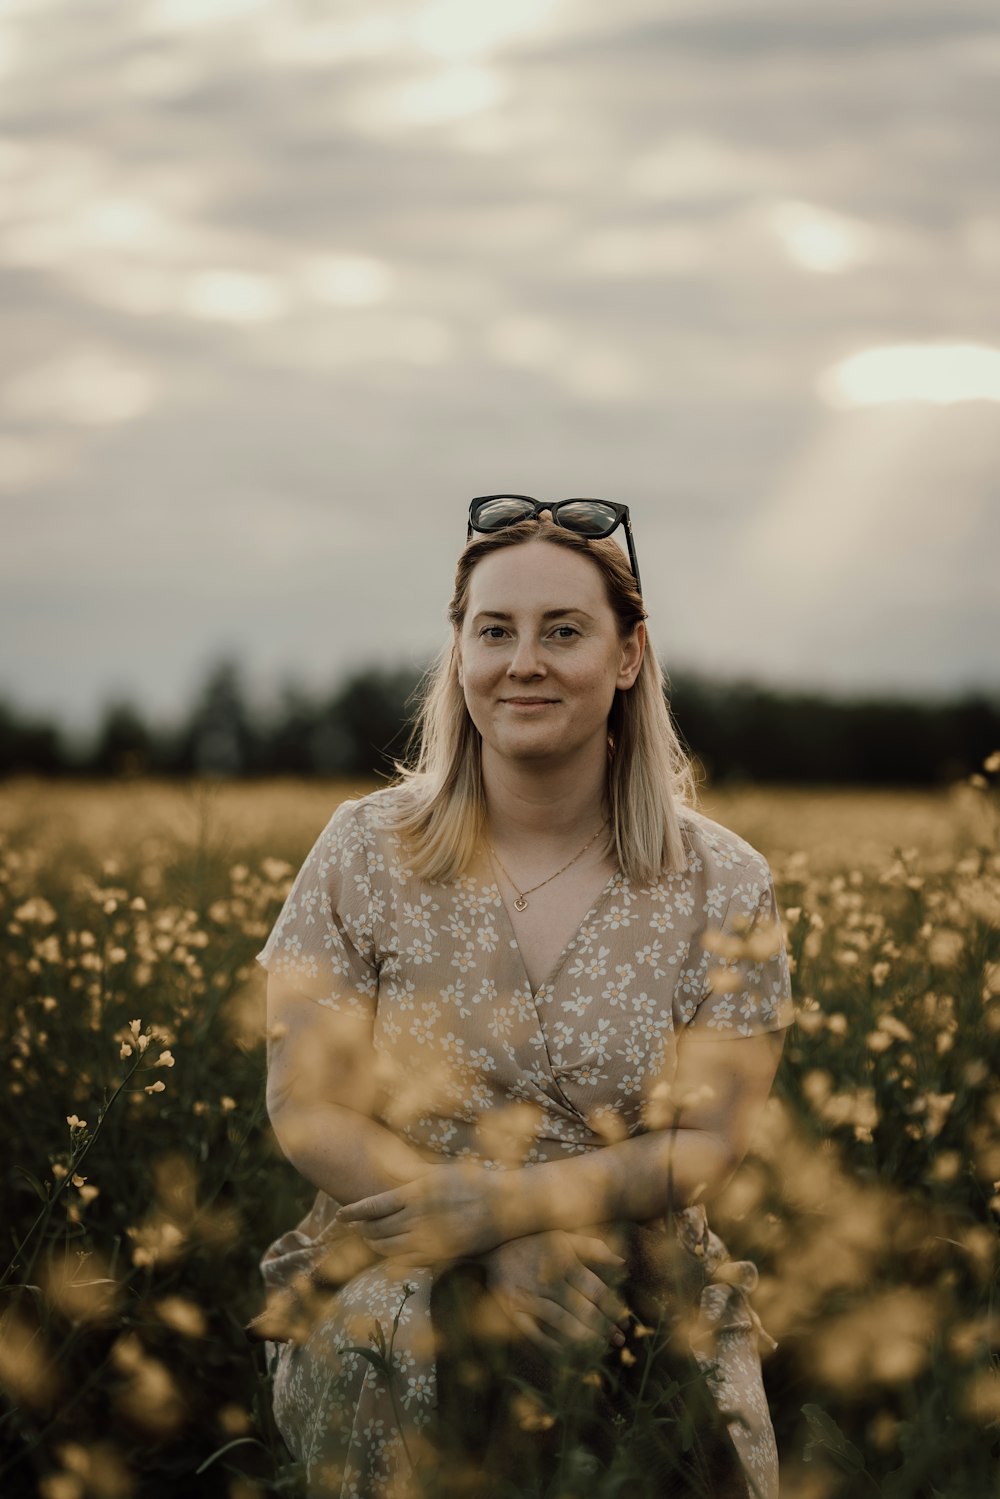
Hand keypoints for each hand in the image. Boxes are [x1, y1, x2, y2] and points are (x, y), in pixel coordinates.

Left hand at [335, 1163, 501, 1263]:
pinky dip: (393, 1258)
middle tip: (357, 1228)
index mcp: (415, 1193)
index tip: (341, 1216)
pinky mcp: (438, 1255)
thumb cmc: (472, 1183)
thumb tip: (386, 1171)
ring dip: (375, 1244)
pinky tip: (391, 1255)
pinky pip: (406, 1261)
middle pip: (377, 1228)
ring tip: (371, 1239)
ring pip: (388, 1247)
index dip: (354, 1212)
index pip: (374, 1206)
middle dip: (363, 1229)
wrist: (503, 1206)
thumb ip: (411, 1177)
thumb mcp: (438, 1173)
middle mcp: (417, 1216)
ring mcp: (427, 1238)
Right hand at [483, 1230, 628, 1356]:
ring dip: (585, 1339)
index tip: (624, 1320)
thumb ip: (593, 1248)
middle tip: (619, 1340)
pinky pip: (536, 1335)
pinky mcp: (513, 1312)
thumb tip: (623, 1264)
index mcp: (563, 1261)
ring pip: (563, 1324)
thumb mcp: (563, 1237)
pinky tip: (570, 1355)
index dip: (613, 1308)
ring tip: (600, 1347)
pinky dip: (554, 1348)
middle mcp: (547, 1280)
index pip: (596, 1290)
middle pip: (583, 1309)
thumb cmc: (533, 1242)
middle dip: (604, 1327)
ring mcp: (529, 1297)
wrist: (490, 1246)